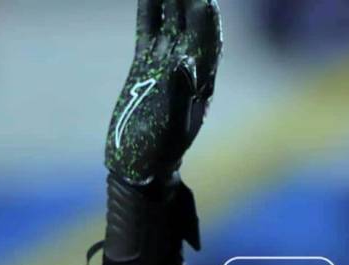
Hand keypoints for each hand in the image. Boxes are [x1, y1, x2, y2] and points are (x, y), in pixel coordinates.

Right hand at [106, 0, 222, 184]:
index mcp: (199, 84)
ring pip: (171, 23)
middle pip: (192, 26)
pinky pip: (149, 33)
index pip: (206, 44)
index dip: (206, 20)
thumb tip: (183, 64)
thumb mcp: (171, 127)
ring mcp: (165, 65)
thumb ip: (178, 96)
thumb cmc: (160, 151)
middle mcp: (186, 70)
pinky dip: (149, 12)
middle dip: (193, 1)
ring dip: (172, 0)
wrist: (142, 164)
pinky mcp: (145, 66)